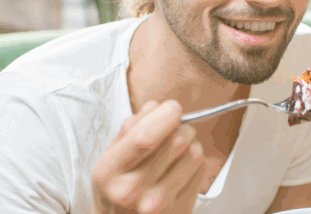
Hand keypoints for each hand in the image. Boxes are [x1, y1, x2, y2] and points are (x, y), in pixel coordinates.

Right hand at [92, 100, 208, 213]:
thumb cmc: (116, 188)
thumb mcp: (110, 158)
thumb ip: (130, 130)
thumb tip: (156, 107)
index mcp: (109, 172)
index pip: (144, 137)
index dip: (165, 116)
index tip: (173, 108)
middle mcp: (132, 191)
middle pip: (176, 142)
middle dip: (182, 126)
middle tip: (177, 128)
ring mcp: (157, 204)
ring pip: (194, 154)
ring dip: (191, 144)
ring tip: (177, 151)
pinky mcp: (179, 209)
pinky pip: (201, 170)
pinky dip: (195, 162)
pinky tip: (180, 168)